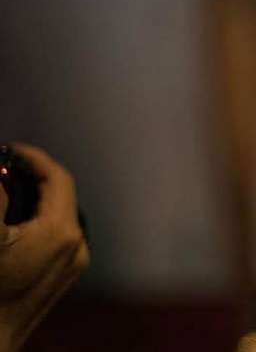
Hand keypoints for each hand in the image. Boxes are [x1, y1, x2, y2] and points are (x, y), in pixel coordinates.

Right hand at [0, 144, 89, 351]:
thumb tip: (0, 168)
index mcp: (62, 232)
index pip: (58, 178)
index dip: (34, 159)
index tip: (12, 150)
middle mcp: (76, 246)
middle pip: (59, 196)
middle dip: (32, 179)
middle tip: (6, 170)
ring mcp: (72, 264)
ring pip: (58, 216)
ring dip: (34, 200)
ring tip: (8, 192)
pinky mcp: (62, 278)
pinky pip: (55, 236)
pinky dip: (37, 221)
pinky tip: (13, 223)